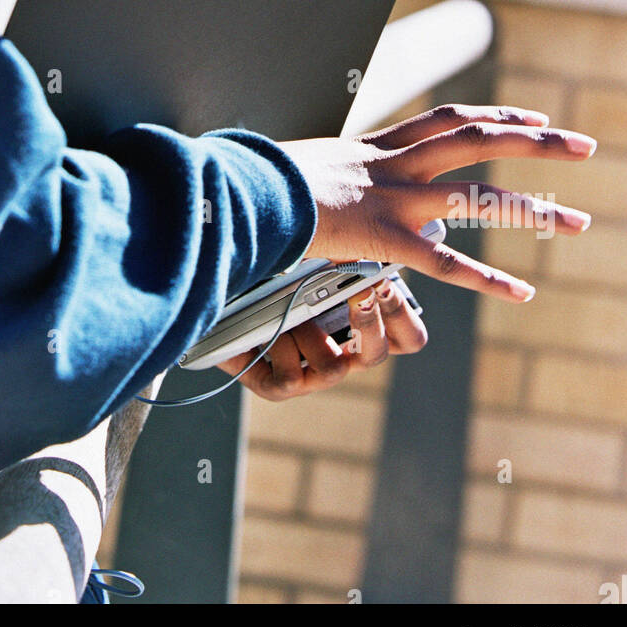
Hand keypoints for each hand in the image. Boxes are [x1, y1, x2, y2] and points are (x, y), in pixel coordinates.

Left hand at [217, 273, 427, 399]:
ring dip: (311, 333)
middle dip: (368, 323)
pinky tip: (266, 330)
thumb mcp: (317, 258)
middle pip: (377, 355)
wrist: (219, 288)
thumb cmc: (272, 271)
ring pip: (334, 369)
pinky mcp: (278, 386)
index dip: (401, 314)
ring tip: (291, 310)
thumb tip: (380, 240)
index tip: (383, 282)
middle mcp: (342, 353)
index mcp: (360, 325)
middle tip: (356, 294)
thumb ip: (351, 255)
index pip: (407, 336)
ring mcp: (311, 373)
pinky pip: (292, 376)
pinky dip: (279, 346)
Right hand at [220, 103, 595, 400]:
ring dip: (534, 210)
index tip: (533, 120)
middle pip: (479, 140)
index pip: (449, 120)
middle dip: (537, 143)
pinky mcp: (386, 240)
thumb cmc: (263, 182)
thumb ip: (329, 174)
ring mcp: (396, 200)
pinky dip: (486, 280)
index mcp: (379, 147)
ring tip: (579, 223)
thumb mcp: (306, 167)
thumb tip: (317, 179)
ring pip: (479, 198)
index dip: (495, 117)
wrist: (246, 192)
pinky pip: (446, 263)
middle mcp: (397, 165)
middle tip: (585, 145)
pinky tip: (521, 293)